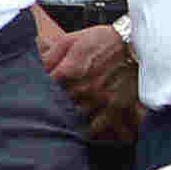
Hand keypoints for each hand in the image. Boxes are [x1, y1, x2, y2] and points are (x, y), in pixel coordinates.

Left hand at [38, 17, 139, 141]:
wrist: (136, 44)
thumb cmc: (101, 41)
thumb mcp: (70, 41)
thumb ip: (50, 56)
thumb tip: (34, 68)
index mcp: (68, 71)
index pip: (44, 89)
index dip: (39, 91)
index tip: (38, 93)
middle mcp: (83, 88)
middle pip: (59, 106)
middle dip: (53, 106)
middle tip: (49, 108)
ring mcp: (100, 100)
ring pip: (76, 117)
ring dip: (70, 118)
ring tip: (66, 118)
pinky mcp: (116, 107)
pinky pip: (98, 127)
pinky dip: (90, 129)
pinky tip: (84, 128)